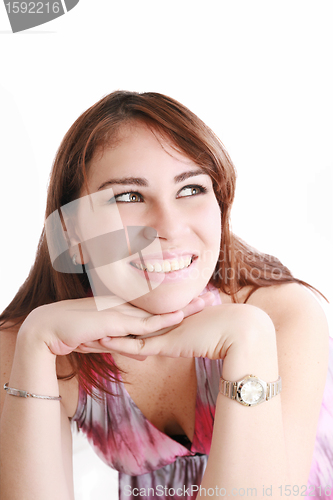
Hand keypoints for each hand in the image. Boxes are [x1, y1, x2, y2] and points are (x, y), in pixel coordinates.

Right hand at [19, 292, 214, 356]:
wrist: (48, 330)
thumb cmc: (74, 334)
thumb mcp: (106, 344)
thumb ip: (127, 346)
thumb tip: (146, 356)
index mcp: (127, 312)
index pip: (158, 309)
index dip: (179, 306)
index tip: (198, 303)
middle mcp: (127, 309)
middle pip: (164, 307)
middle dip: (188, 303)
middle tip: (212, 297)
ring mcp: (120, 313)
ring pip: (158, 312)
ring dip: (182, 309)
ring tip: (206, 304)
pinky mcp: (113, 322)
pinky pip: (141, 323)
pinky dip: (161, 321)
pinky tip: (178, 318)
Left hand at [97, 302, 276, 359]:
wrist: (239, 331)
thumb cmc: (227, 331)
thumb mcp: (204, 333)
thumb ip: (194, 334)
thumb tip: (193, 335)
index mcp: (168, 319)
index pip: (139, 320)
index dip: (121, 319)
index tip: (103, 320)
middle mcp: (163, 323)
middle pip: (127, 323)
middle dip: (106, 324)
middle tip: (86, 324)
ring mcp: (163, 331)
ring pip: (127, 334)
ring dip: (106, 335)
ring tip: (85, 336)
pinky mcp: (166, 343)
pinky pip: (136, 346)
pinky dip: (118, 345)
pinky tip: (102, 343)